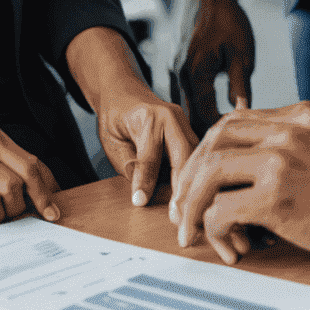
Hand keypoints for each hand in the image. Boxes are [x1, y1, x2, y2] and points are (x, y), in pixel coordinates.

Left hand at [64, 25, 197, 204]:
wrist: (124, 92)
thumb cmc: (115, 117)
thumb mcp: (112, 142)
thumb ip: (128, 165)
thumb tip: (142, 193)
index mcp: (150, 117)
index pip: (150, 156)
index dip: (146, 182)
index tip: (141, 203)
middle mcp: (173, 117)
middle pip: (184, 155)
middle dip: (184, 187)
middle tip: (179, 218)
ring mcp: (186, 124)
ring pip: (196, 157)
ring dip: (194, 184)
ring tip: (191, 213)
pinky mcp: (190, 133)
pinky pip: (197, 157)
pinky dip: (196, 177)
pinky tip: (194, 198)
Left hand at [168, 101, 309, 265]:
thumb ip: (305, 142)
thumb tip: (272, 166)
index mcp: (299, 116)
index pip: (233, 123)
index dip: (210, 152)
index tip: (202, 180)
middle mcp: (286, 131)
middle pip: (213, 142)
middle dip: (191, 176)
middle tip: (184, 209)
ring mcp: (281, 161)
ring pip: (208, 173)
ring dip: (193, 205)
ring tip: (194, 233)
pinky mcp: (279, 198)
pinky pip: (222, 211)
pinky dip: (217, 230)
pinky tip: (233, 248)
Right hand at [172, 0, 255, 135]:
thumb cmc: (228, 19)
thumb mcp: (242, 54)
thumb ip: (241, 87)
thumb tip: (244, 115)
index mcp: (196, 73)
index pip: (204, 117)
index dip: (219, 134)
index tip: (233, 144)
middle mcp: (179, 74)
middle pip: (189, 117)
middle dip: (204, 134)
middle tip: (223, 149)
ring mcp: (174, 69)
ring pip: (184, 106)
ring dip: (197, 121)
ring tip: (216, 137)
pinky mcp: (175, 64)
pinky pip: (183, 93)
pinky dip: (194, 105)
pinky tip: (207, 113)